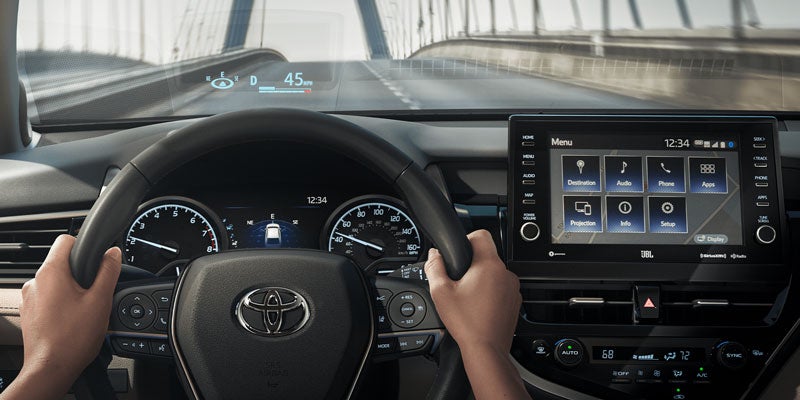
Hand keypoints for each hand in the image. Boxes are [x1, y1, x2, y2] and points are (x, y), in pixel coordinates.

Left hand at [2, 235, 120, 399]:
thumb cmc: (73, 338)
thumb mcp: (100, 300)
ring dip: (70, 290)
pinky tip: (72, 320)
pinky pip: (47, 298)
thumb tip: (113, 253)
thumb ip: (108, 272)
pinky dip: (60, 304)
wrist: (51, 368)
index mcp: (51, 272)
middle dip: (80, 273)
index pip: (65, 240)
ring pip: (54, 282)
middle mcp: (35, 282)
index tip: (95, 257)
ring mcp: (29, 298)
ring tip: (83, 310)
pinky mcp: (29, 313)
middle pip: (61, 263)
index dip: (84, 245)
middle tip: (94, 292)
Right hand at [425, 230, 521, 352]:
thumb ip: (435, 268)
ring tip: (469, 297)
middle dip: (472, 265)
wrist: (486, 349)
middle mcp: (505, 273)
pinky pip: (502, 288)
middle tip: (460, 282)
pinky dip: (491, 292)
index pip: (482, 235)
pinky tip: (479, 306)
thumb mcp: (441, 292)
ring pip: (495, 273)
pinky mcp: (515, 301)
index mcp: (488, 265)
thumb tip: (434, 255)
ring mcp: (513, 288)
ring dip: (482, 279)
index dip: (468, 239)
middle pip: (487, 256)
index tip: (460, 252)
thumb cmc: (467, 323)